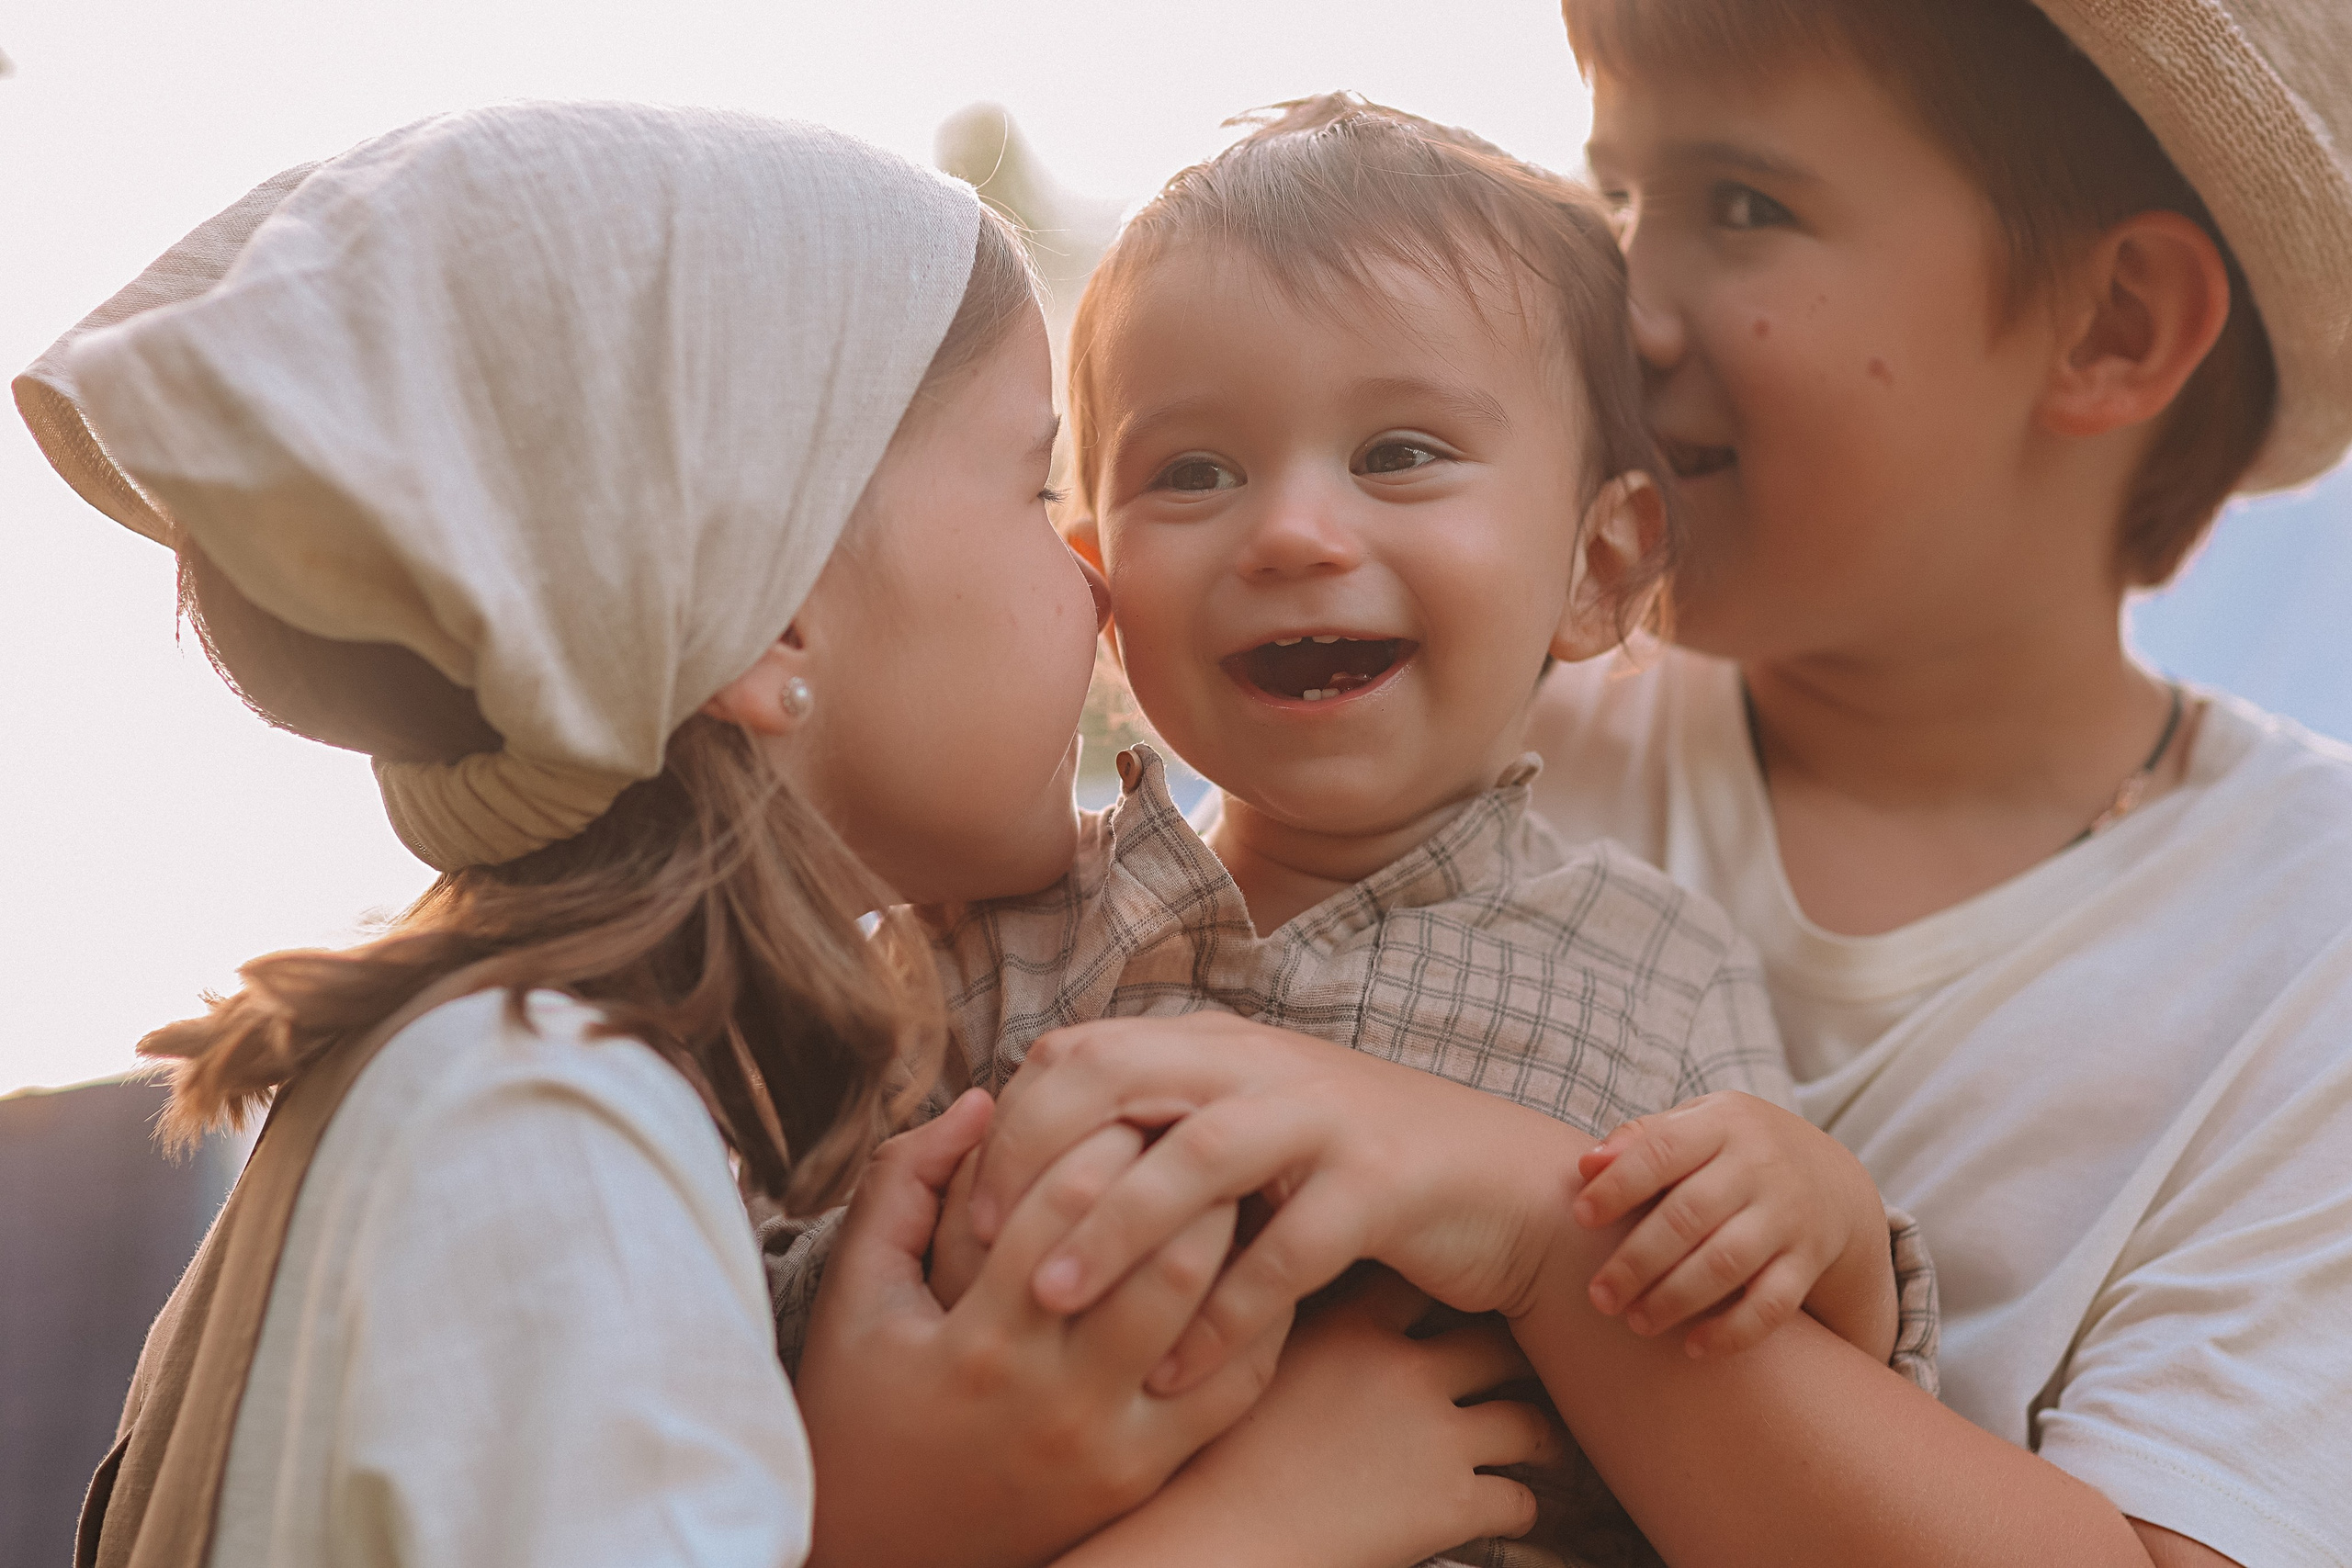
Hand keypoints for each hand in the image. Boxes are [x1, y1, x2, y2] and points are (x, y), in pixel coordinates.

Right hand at [796, 1088, 1285, 1567]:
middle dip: (1191, 1180)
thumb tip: (981, 1099)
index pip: (1068, 1209)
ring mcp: (1111, 1448)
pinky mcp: (1143, 1479)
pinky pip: (1232, 1391)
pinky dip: (1253, 1320)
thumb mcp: (856, 1294)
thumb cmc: (856, 1409)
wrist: (873, 1555)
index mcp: (982, 1342)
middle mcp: (1057, 1399)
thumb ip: (904, 1184)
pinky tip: (1245, 1264)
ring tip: (1231, 1179)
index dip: (1106, 1136)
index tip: (1126, 1098)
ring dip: (1231, 1241)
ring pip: (1212, 1323)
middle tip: (1202, 1125)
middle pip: (1165, 1262)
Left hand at [965, 1013, 1599, 1393]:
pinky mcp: (1381, 1183)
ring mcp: (1324, 1117)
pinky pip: (1287, 1251)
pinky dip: (1224, 1314)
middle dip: (1036, 1163)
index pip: (1076, 1051)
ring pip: (1194, 1158)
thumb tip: (1029, 1156)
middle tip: (985, 1252)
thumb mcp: (1241, 1122)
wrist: (1499, 1179)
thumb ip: (1156, 1121)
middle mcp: (1260, 1063)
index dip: (1009, 1126)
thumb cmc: (1344, 1164)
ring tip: (1049, 1304)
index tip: (968, 1212)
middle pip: (1115, 1078)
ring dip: (1112, 1232)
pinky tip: (1176, 1373)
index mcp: (1213, 1043)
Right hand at [1059, 1270, 1556, 1567]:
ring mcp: (1436, 1438)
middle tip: (1519, 1359)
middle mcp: (1405, 1370)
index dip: (1454, 1278)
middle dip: (1514, 1352)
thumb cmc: (1202, 1460)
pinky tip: (1501, 1513)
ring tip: (1533, 1440)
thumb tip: (1272, 1260)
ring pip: (1529, 1423)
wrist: (1213, 1545)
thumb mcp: (1231, 1355)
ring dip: (1534, 1435)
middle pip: (1495, 1341)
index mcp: (1350, 1324)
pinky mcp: (1453, 1507)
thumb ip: (1263, 1305)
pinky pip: (1520, 1502)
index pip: (1427, 1278)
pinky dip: (1519, 1509)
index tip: (1473, 1278)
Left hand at [1572, 1091, 1895, 1359]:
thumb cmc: (1734, 1151)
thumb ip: (1642, 1139)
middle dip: (1637, 1260)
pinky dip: (1733, 1331)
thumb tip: (1586, 1165)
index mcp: (1724, 1122)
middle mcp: (1761, 1166)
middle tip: (1598, 1296)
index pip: (1664, 1150)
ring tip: (1634, 1322)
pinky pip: (1773, 1304)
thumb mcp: (1697, 1124)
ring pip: (1727, 1263)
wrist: (1832, 1180)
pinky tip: (1694, 1349)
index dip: (1618, 1186)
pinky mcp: (1809, 1261)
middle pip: (1689, 1216)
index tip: (1579, 1217)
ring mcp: (1789, 1215)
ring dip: (1674, 1299)